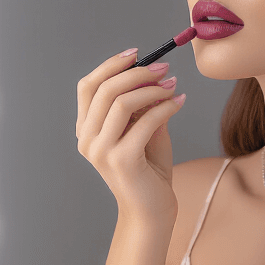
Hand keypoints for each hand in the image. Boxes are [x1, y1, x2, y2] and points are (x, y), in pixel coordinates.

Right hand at [76, 48, 184, 224]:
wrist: (152, 210)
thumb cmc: (148, 170)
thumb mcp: (142, 130)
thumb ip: (141, 105)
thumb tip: (154, 74)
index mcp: (85, 130)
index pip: (88, 86)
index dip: (111, 65)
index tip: (138, 54)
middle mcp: (87, 140)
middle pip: (105, 89)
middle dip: (137, 73)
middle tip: (164, 69)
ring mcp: (101, 151)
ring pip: (122, 102)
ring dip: (152, 89)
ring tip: (173, 86)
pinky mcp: (122, 160)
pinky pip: (146, 121)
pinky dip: (166, 107)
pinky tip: (180, 102)